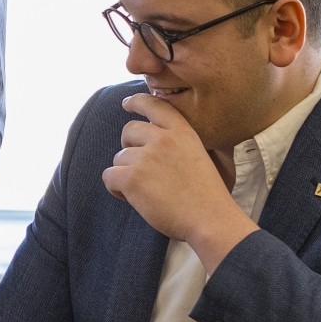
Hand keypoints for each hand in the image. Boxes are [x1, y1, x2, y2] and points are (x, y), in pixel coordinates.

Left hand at [102, 92, 257, 269]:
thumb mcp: (202, 155)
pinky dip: (116, 188)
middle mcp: (162, 139)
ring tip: (147, 191)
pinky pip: (109, 176)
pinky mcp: (132, 177)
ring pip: (119, 158)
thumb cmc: (208, 195)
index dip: (137, 102)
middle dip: (129, 147)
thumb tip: (159, 137)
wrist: (211, 220)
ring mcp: (145, 157)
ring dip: (127, 173)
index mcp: (182, 132)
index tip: (127, 104)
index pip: (154, 105)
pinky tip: (133, 198)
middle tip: (143, 168)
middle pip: (128, 131)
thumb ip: (180, 142)